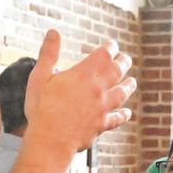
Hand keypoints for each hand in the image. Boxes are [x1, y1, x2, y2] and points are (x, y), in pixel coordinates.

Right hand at [24, 30, 135, 155]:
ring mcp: (102, 108)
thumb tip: (53, 32)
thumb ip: (48, 53)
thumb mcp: (39, 77)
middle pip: (117, 71)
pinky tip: (127, 113)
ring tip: (132, 82)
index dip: (110, 48)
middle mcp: (97, 89)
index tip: (112, 45)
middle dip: (123, 62)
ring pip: (122, 93)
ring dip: (128, 86)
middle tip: (126, 58)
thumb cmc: (42, 109)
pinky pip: (117, 118)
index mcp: (83, 75)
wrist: (51, 139)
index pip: (104, 55)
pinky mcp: (101, 125)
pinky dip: (123, 115)